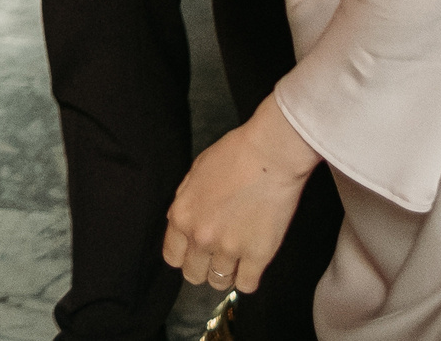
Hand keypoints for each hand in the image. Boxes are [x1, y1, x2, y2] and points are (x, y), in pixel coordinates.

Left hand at [162, 94, 320, 294]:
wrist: (268, 155)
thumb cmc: (232, 156)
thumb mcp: (193, 175)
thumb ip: (184, 203)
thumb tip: (179, 223)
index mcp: (181, 217)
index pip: (172, 257)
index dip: (184, 256)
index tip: (195, 253)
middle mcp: (200, 237)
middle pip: (193, 275)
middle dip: (203, 267)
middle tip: (217, 256)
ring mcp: (229, 249)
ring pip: (219, 283)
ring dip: (226, 272)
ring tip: (236, 258)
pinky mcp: (258, 256)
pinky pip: (246, 286)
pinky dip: (248, 278)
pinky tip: (252, 265)